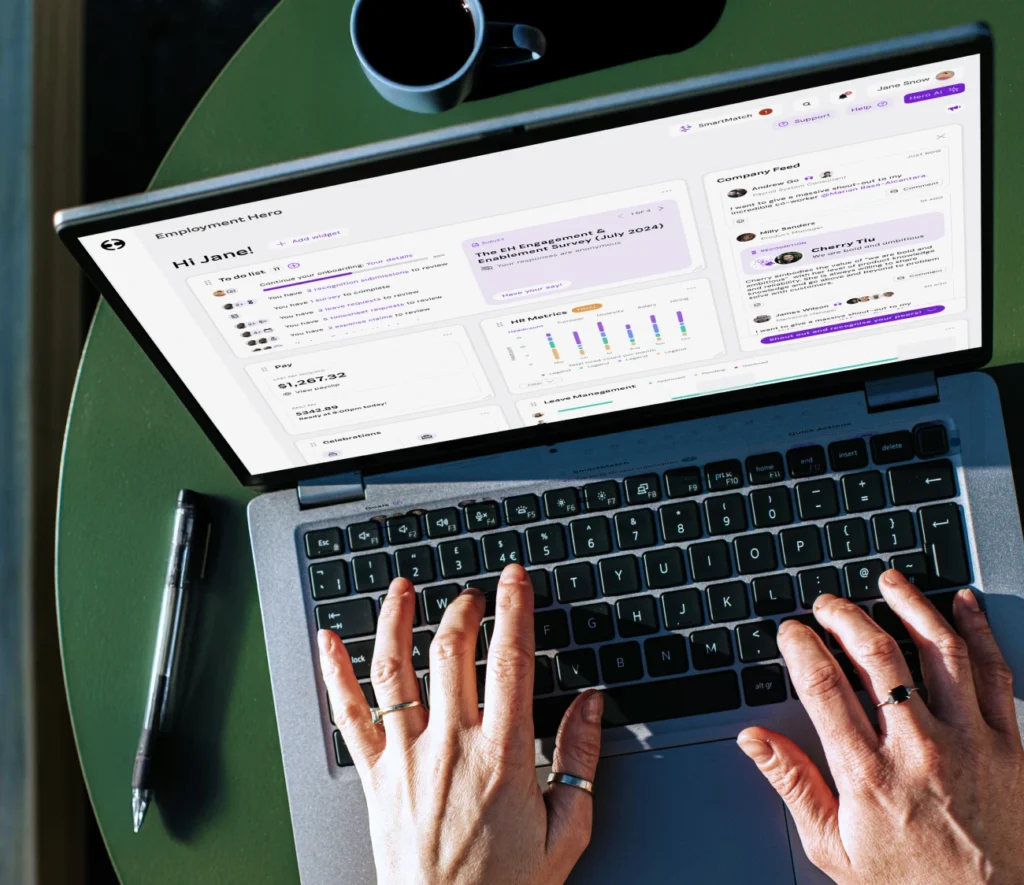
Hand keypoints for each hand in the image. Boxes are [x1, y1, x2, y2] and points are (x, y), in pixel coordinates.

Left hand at [317, 563, 603, 884]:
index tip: (515, 580)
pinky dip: (335, 674)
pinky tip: (328, 641)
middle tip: (472, 592)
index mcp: (501, 756)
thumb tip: (591, 705)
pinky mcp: (375, 778)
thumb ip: (579, 760)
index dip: (514, 610)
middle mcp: (449, 747)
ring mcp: (406, 759)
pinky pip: (349, 716)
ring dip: (396, 620)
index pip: (510, 661)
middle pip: (451, 652)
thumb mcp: (566, 831)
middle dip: (463, 608)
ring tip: (402, 588)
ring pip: (395, 670)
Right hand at [738, 570, 1023, 884]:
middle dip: (846, 616)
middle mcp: (919, 749)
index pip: (823, 685)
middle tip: (829, 604)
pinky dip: (978, 631)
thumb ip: (793, 784)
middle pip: (877, 655)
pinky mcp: (1007, 743)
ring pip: (938, 650)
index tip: (791, 631)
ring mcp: (969, 741)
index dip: (801, 645)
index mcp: (868, 774)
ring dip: (911, 605)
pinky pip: (994, 672)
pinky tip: (962, 605)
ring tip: (889, 581)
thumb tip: (753, 739)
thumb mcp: (834, 848)